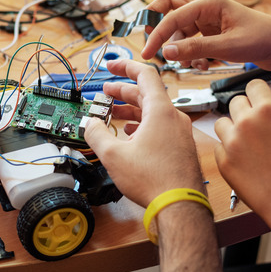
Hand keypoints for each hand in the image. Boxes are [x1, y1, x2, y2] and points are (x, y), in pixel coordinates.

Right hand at [83, 59, 204, 207]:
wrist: (180, 205)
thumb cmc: (154, 180)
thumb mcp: (113, 155)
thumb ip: (96, 134)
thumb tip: (89, 124)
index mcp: (160, 111)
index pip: (145, 74)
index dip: (125, 66)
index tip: (112, 66)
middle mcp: (174, 118)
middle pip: (147, 93)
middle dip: (123, 91)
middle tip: (106, 92)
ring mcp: (180, 133)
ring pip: (153, 112)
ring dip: (132, 109)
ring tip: (114, 114)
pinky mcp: (181, 147)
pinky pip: (161, 127)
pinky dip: (143, 125)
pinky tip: (131, 135)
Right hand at [142, 0, 270, 70]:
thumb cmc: (263, 39)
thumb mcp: (226, 47)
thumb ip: (193, 49)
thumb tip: (165, 52)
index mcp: (208, 2)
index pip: (171, 16)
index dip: (156, 35)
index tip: (147, 53)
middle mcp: (205, 6)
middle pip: (168, 6)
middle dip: (157, 24)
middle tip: (150, 43)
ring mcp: (208, 18)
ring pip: (179, 27)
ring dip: (177, 46)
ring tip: (188, 65)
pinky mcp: (212, 30)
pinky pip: (190, 38)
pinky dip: (190, 52)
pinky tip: (201, 65)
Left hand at [213, 80, 270, 249]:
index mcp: (270, 110)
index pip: (253, 86)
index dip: (259, 94)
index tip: (261, 103)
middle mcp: (247, 122)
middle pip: (235, 102)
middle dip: (246, 111)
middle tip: (259, 127)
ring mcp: (231, 142)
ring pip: (222, 123)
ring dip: (233, 129)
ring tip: (251, 145)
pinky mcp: (223, 162)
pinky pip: (219, 146)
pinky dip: (229, 150)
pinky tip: (246, 161)